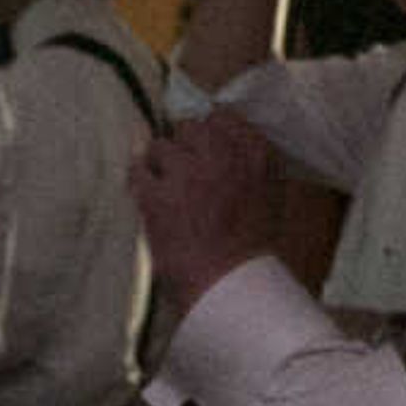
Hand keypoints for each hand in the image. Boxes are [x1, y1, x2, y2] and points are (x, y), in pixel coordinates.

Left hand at [131, 111, 287, 323]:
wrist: (231, 288)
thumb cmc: (251, 250)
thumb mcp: (268, 199)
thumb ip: (248, 166)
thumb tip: (220, 144)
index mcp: (255, 156)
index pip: (224, 118)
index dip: (209, 135)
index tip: (205, 153)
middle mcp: (221, 156)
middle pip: (190, 127)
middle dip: (184, 148)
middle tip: (186, 176)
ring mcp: (187, 173)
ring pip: (160, 146)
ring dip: (160, 166)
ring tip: (167, 193)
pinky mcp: (157, 196)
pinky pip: (137, 170)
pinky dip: (138, 181)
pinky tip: (146, 197)